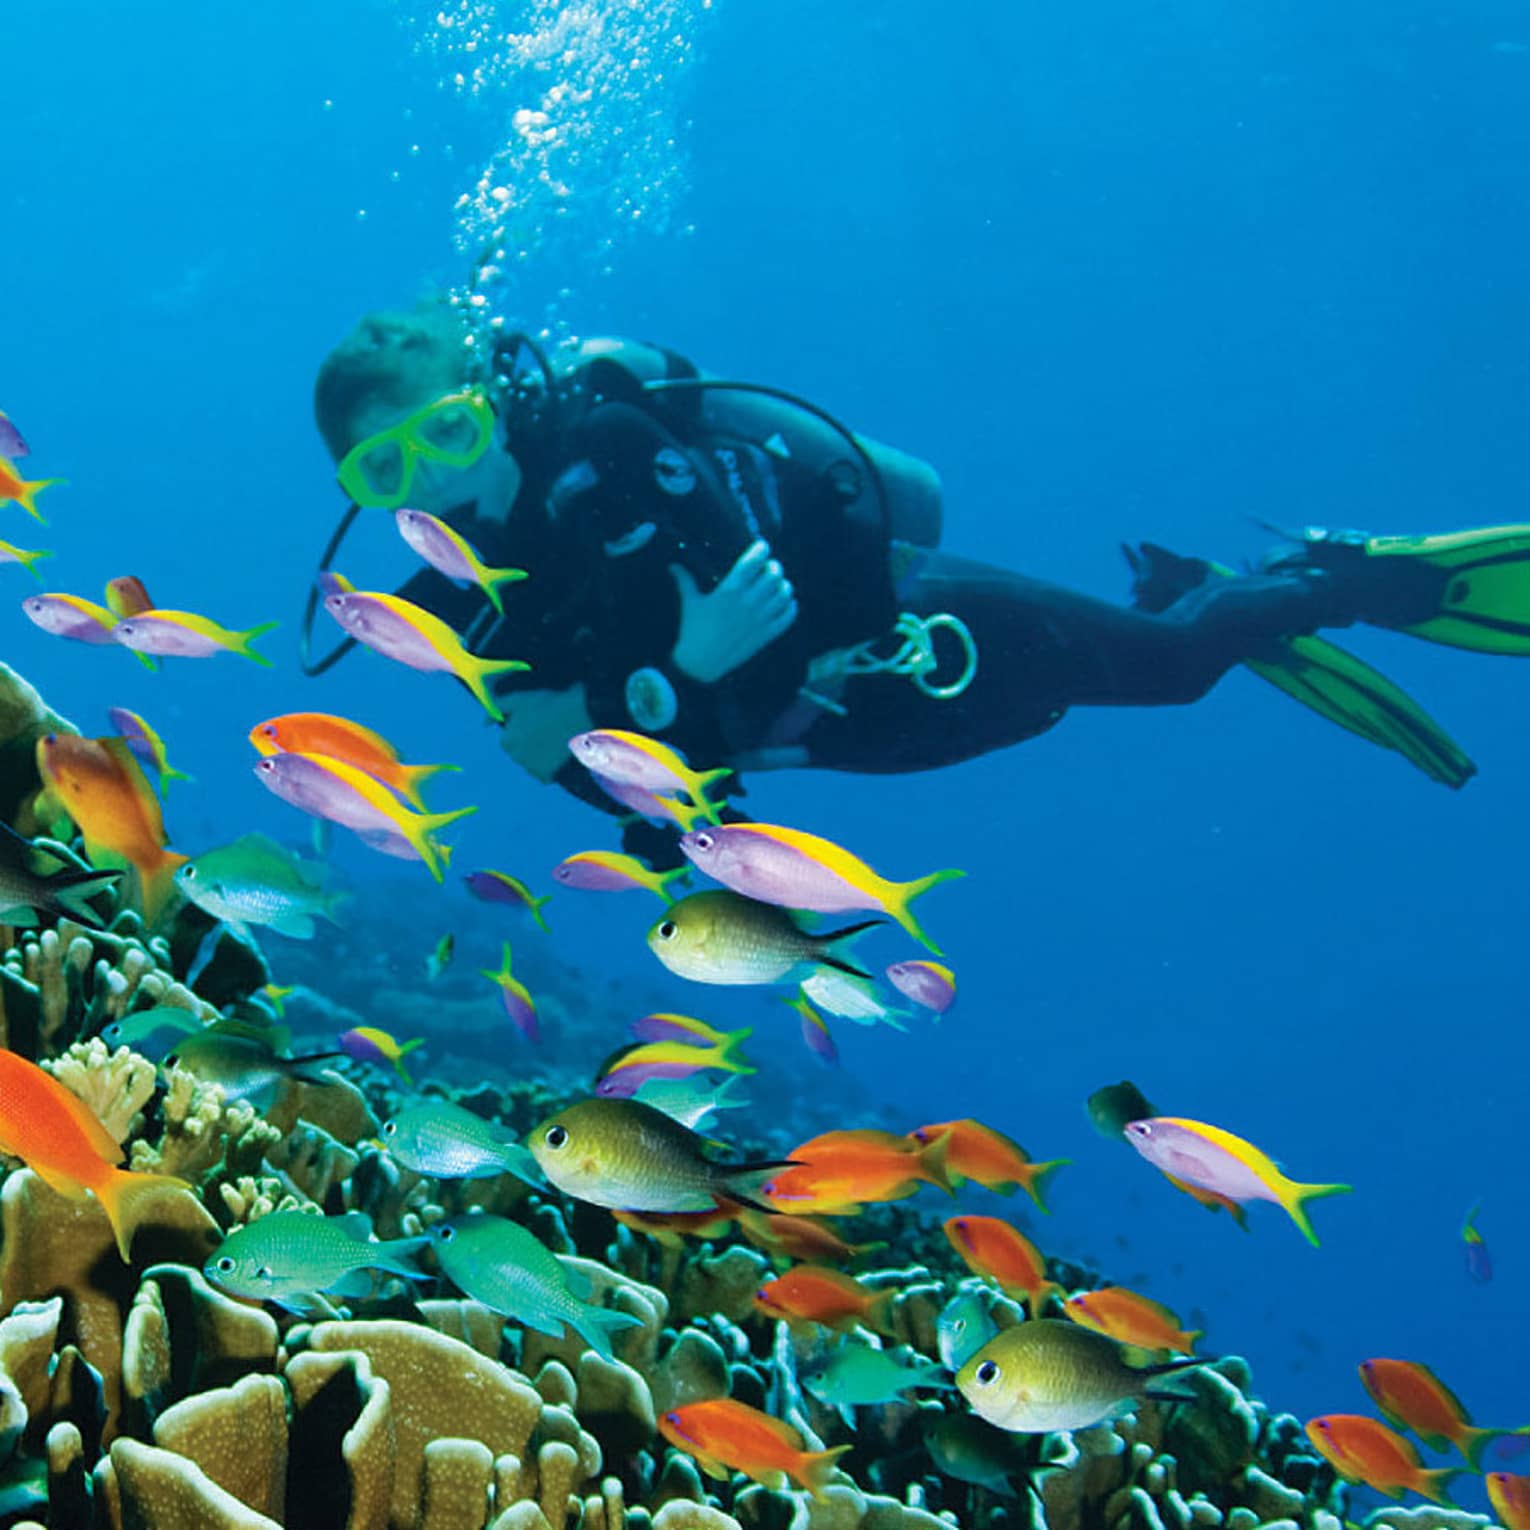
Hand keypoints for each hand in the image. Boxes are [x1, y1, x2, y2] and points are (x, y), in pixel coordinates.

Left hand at [500, 685, 593, 782]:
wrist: (579, 719)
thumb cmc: (548, 706)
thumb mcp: (519, 699)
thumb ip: (498, 707)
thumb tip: (484, 722)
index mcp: (507, 741)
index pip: (508, 736)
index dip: (521, 726)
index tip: (536, 719)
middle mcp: (516, 759)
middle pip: (519, 750)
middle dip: (528, 741)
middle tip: (547, 728)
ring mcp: (533, 770)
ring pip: (532, 762)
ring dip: (539, 753)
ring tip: (556, 738)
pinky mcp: (549, 777)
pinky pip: (546, 772)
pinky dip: (551, 765)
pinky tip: (561, 751)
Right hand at [670, 540, 797, 683]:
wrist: (700, 662)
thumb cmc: (693, 630)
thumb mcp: (689, 602)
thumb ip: (685, 580)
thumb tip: (673, 565)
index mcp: (729, 589)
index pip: (752, 561)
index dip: (761, 549)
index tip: (762, 547)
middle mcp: (748, 601)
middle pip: (774, 574)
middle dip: (774, 567)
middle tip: (770, 568)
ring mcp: (759, 619)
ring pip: (784, 593)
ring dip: (784, 585)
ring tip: (778, 585)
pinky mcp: (766, 634)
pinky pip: (788, 617)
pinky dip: (791, 608)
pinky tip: (786, 604)